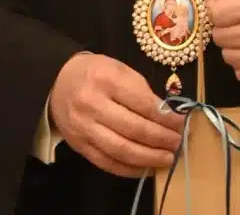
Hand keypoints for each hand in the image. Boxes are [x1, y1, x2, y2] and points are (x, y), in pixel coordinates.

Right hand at [48, 51, 184, 177]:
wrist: (57, 81)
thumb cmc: (95, 73)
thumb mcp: (119, 69)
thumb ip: (142, 91)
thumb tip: (167, 116)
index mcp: (105, 79)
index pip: (143, 104)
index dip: (166, 118)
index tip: (181, 123)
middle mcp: (92, 104)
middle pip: (134, 129)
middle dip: (162, 139)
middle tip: (178, 143)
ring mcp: (83, 127)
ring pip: (122, 150)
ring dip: (150, 158)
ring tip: (167, 159)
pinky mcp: (79, 145)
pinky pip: (107, 163)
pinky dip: (130, 169)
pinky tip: (146, 168)